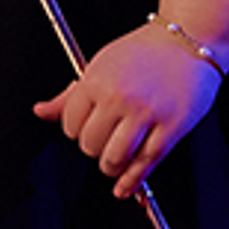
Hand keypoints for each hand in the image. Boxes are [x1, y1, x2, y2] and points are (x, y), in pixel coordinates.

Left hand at [36, 19, 223, 195]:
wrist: (188, 40)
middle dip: (94, 149)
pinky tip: (124, 188)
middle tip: (105, 142)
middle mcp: (118, 98)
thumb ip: (70, 94)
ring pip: (114, 158)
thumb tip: (40, 111)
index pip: (70, 124)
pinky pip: (146, 162)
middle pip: (90, 144)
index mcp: (95, 81)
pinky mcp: (172, 126)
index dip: (76, 132)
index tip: (85, 131)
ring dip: (111, 167)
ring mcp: (146, 113)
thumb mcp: (99, 65)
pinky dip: (132, 181)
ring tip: (115, 161)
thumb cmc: (143, 52)